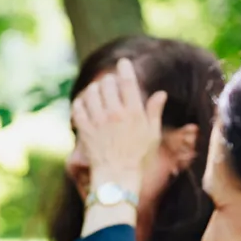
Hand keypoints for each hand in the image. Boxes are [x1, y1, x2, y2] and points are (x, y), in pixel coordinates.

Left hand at [72, 57, 166, 189]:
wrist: (117, 177)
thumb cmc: (138, 157)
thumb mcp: (152, 134)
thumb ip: (154, 112)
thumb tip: (161, 93)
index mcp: (134, 113)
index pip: (128, 82)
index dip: (125, 69)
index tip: (123, 63)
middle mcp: (115, 114)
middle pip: (108, 84)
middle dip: (108, 81)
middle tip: (109, 84)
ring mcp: (98, 122)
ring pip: (92, 93)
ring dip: (94, 89)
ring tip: (96, 93)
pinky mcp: (85, 130)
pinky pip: (78, 108)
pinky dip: (80, 103)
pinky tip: (84, 104)